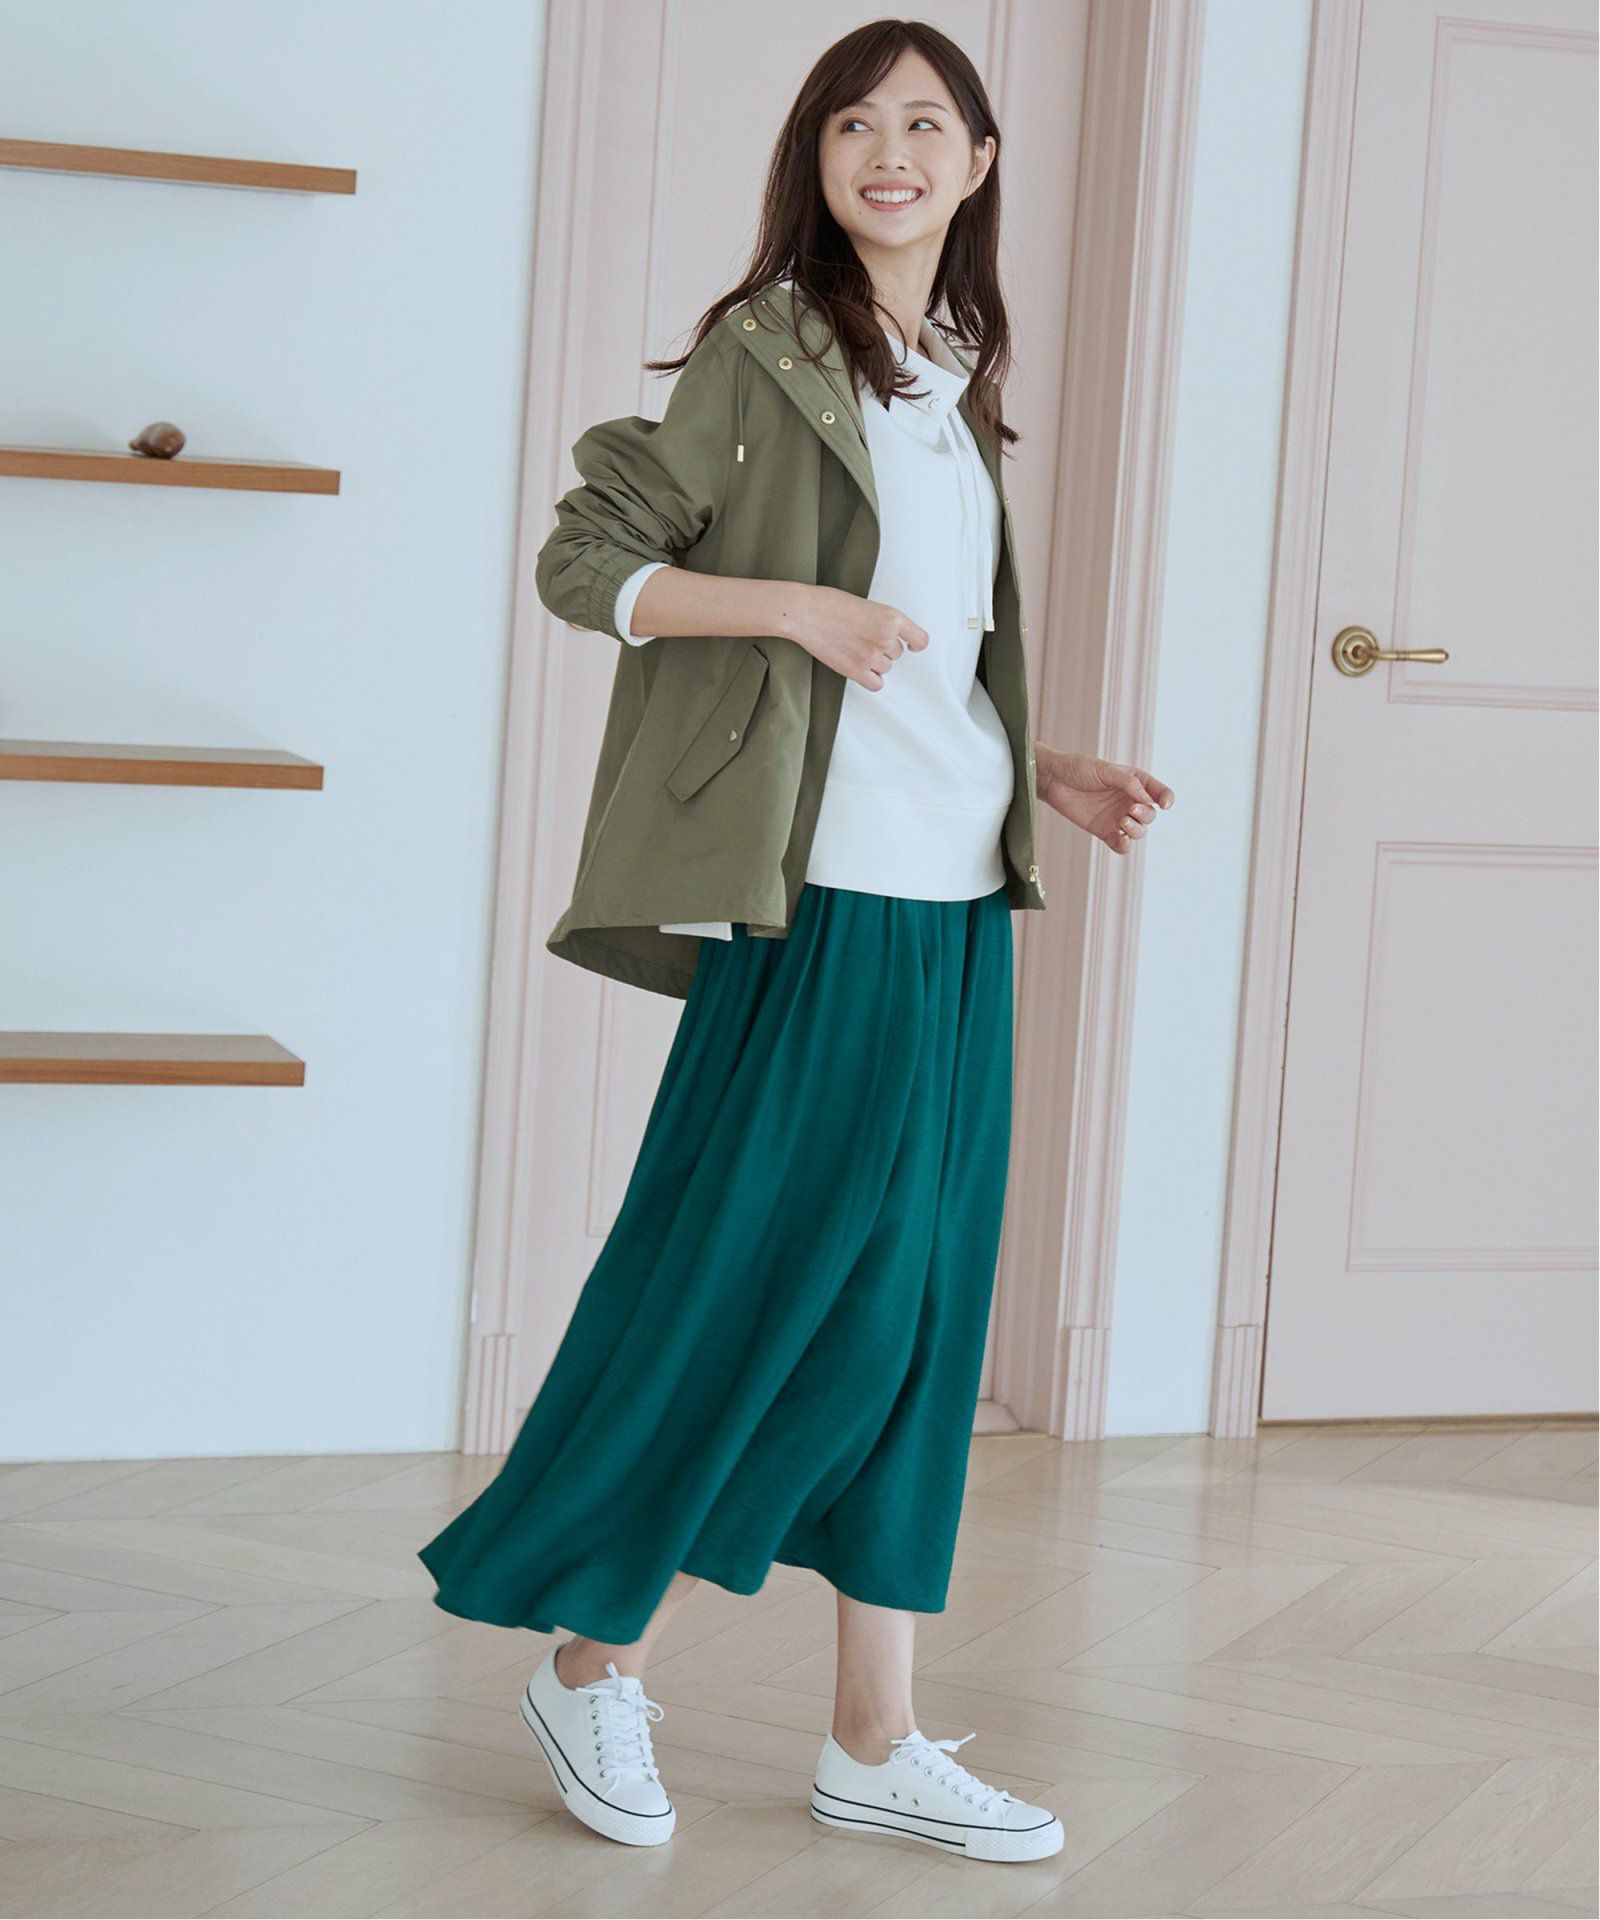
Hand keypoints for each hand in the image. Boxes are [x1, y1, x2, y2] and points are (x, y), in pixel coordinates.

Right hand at [781, 584, 928, 690]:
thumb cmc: (830, 604)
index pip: (920, 639)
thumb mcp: (867, 605)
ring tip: (854, 648)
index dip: (915, 644)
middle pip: (897, 654)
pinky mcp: (856, 671)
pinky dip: (869, 679)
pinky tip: (858, 667)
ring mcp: (872, 656)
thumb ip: (883, 622)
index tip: (911, 646)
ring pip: (885, 668)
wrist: (805, 612)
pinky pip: (876, 684)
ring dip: (874, 663)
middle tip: (862, 638)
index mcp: (892, 618)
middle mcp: (886, 638)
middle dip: (883, 649)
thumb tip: (891, 638)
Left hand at [1035, 746, 1173, 853]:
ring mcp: (1118, 817)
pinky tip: (1122, 840)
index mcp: (1136, 782)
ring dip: (1136, 829)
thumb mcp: (1106, 770)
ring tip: (1122, 821)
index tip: (1164, 804)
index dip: (1166, 798)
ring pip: (1139, 831)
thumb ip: (1128, 783)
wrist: (1054, 780)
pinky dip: (1125, 846)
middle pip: (1150, 815)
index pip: (1159, 793)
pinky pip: (1121, 845)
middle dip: (1145, 815)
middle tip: (1130, 810)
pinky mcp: (1104, 831)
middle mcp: (1129, 801)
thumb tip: (1146, 799)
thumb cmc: (1080, 769)